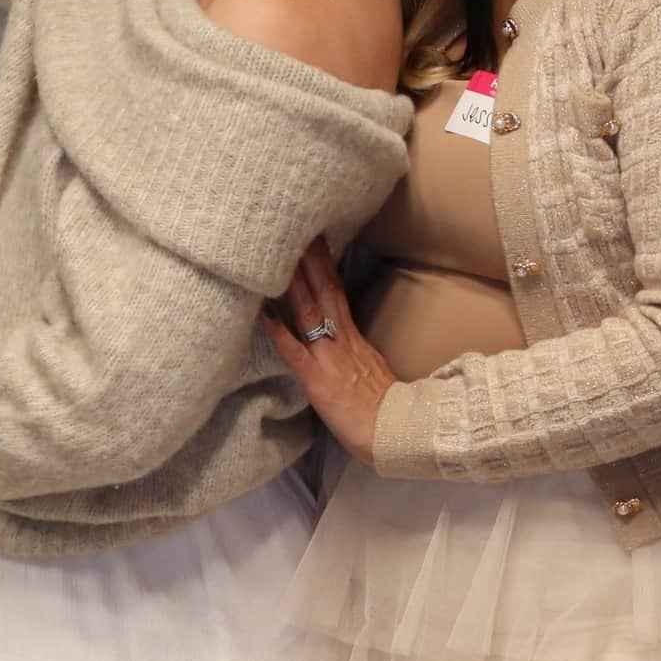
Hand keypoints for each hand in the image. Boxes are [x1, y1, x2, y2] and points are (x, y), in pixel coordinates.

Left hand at [261, 238, 395, 466]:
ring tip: (277, 255)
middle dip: (309, 260)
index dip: (323, 265)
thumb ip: (355, 353)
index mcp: (353, 338)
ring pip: (310, 312)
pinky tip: (263, 317)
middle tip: (295, 226)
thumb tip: (342, 340)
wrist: (396, 433)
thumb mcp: (372, 371)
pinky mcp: (318, 380)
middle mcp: (342, 340)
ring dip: (294, 282)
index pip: (336, 292)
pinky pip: (296, 354)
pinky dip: (279, 334)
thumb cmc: (385, 411)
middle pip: (324, 291)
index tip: (313, 237)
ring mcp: (330, 357)